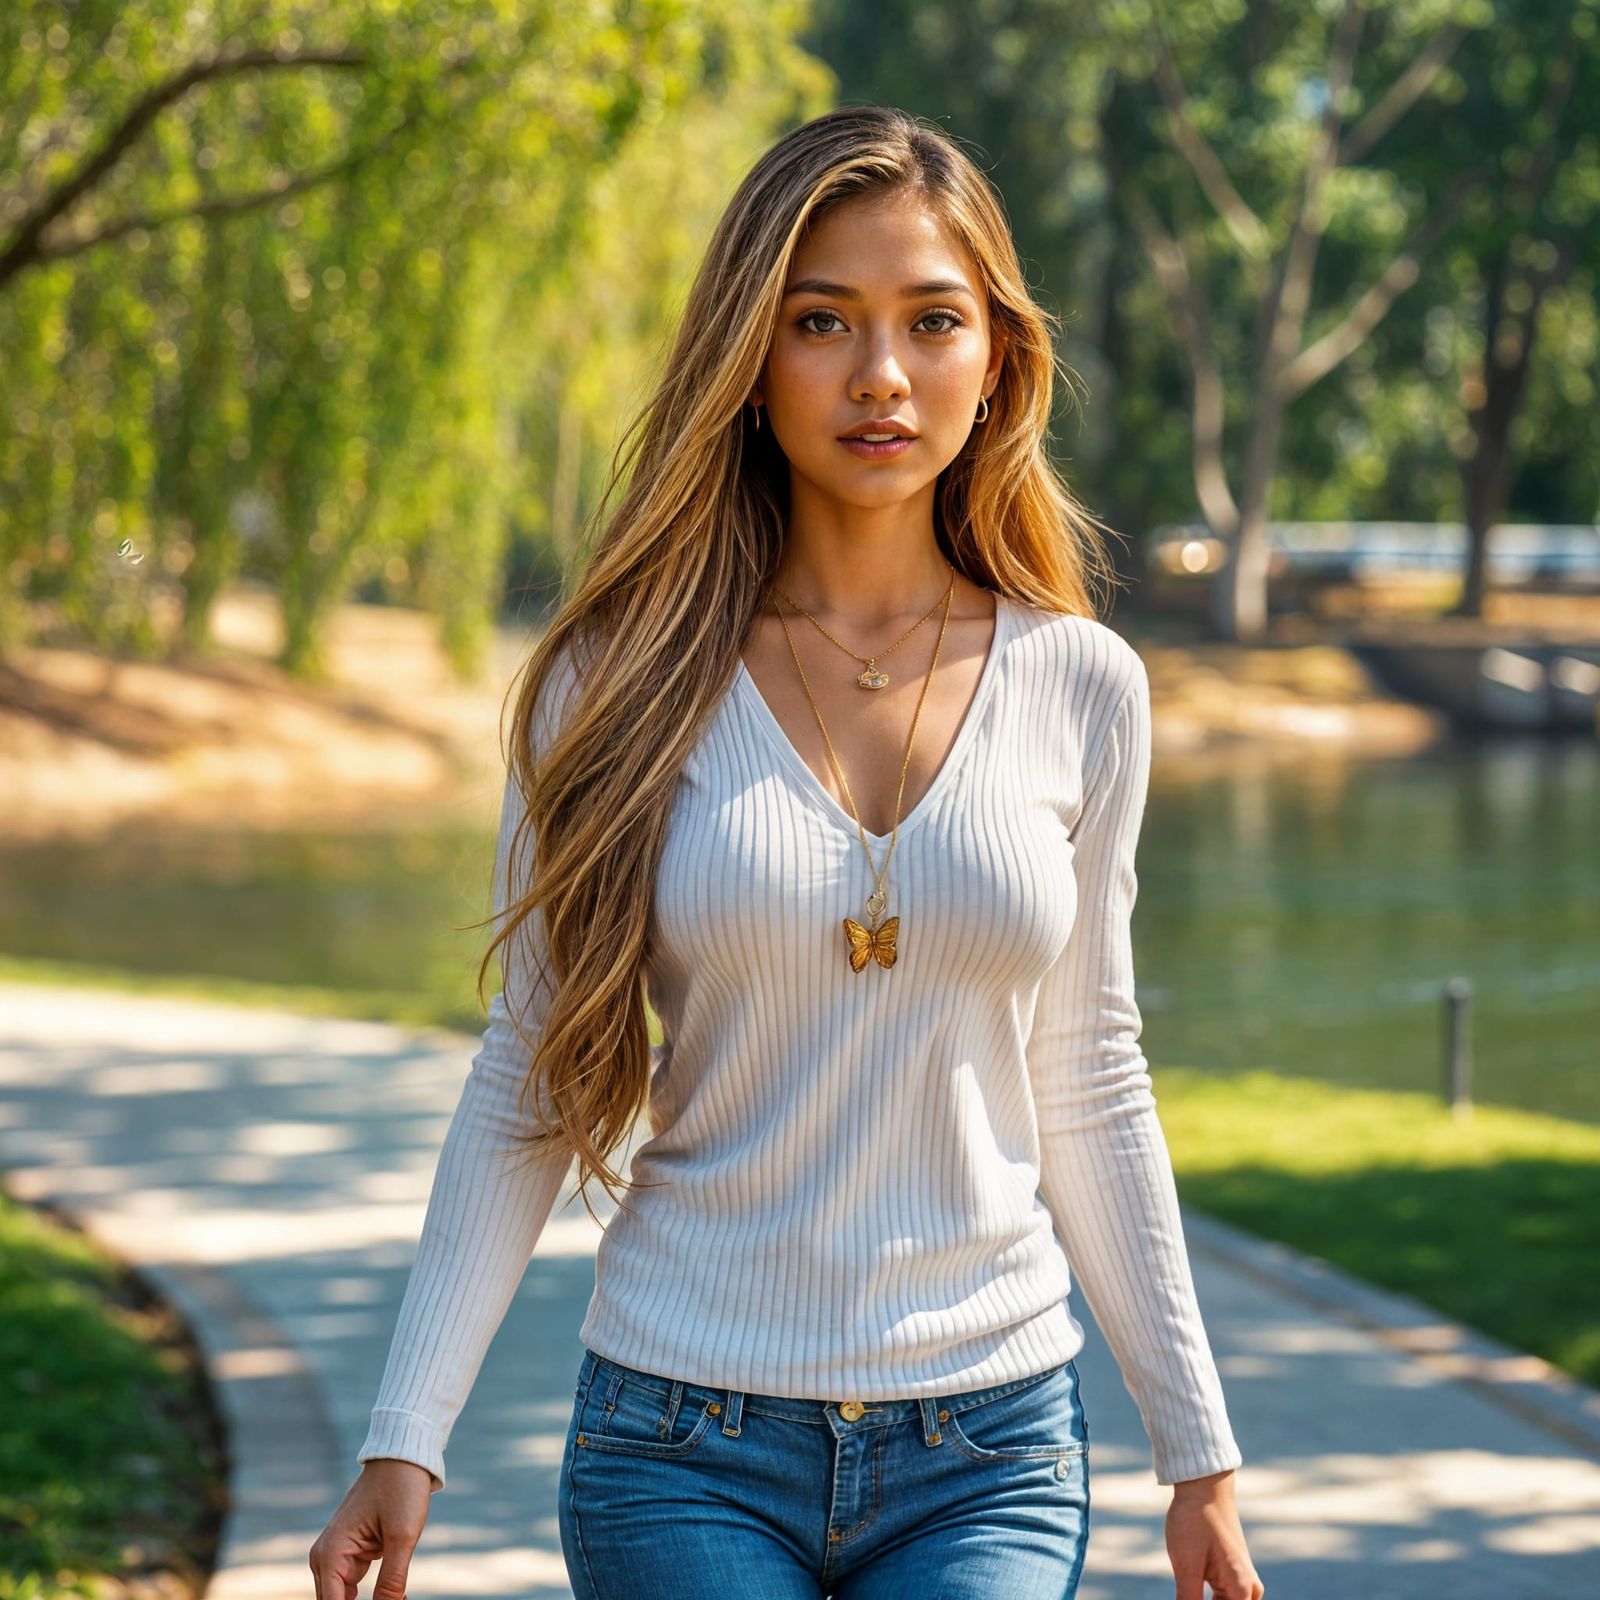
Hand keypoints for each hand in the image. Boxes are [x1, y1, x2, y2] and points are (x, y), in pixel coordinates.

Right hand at [310, 1460, 433, 1599]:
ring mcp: (335, 1556)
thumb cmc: (402, 1489)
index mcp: (330, 1554)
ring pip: (341, 1599)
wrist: (404, 1458)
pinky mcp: (349, 1554)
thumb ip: (392, 1580)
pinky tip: (394, 1596)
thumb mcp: (402, 1536)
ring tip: (398, 1597)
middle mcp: (324, 1557)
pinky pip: (351, 1588)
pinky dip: (369, 1596)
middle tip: (397, 1599)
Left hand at [1166, 1468, 1263, 1599]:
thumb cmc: (1195, 1521)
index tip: (1188, 1598)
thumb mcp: (1186, 1566)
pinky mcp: (1230, 1574)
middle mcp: (1248, 1589)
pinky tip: (1188, 1595)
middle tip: (1186, 1593)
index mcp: (1241, 1590)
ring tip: (1186, 1590)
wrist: (1203, 1485)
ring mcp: (1240, 1581)